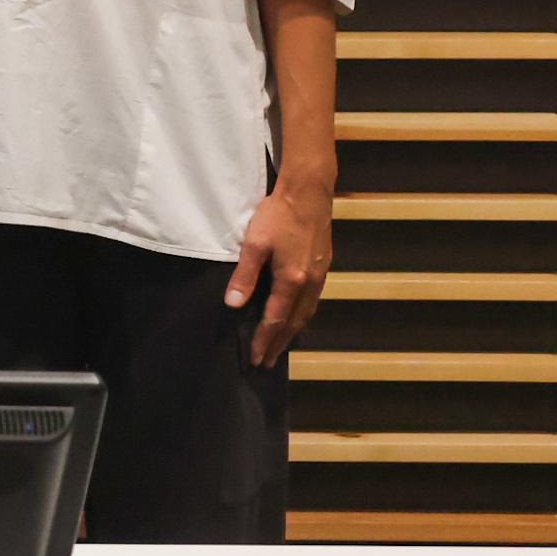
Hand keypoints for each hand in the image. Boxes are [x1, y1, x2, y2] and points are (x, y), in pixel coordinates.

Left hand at [228, 175, 332, 360]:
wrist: (309, 193)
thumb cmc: (277, 216)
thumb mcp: (254, 244)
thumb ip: (244, 276)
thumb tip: (232, 304)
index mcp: (292, 280)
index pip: (275, 319)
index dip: (265, 340)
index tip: (256, 358)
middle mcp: (310, 283)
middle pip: (294, 322)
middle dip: (279, 343)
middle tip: (267, 362)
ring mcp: (320, 275)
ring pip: (307, 313)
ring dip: (292, 331)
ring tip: (280, 345)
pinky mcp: (324, 266)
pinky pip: (313, 301)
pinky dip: (303, 315)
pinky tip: (296, 316)